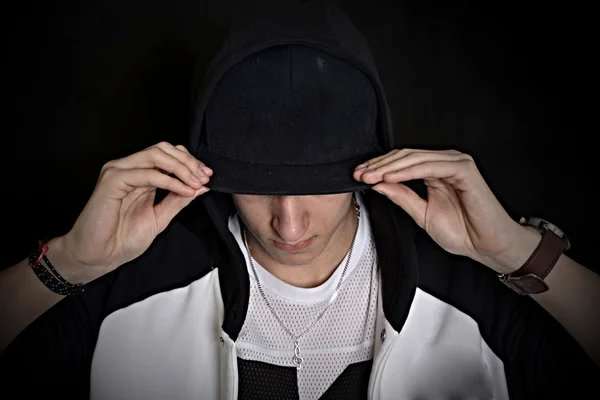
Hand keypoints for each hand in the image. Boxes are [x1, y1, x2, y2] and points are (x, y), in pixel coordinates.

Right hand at [60, 142, 211, 278]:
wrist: (100, 256)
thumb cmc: (123, 238)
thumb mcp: (161, 216)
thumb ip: (179, 199)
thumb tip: (202, 185)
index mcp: (140, 175)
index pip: (168, 154)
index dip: (190, 161)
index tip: (208, 176)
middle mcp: (128, 168)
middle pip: (163, 149)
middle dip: (188, 162)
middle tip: (204, 177)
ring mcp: (118, 172)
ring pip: (155, 155)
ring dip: (181, 168)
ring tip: (195, 183)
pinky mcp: (112, 181)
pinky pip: (146, 174)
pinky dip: (168, 180)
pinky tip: (183, 190)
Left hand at [354, 149, 523, 273]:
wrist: (487, 245)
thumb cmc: (462, 231)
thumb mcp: (421, 214)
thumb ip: (402, 196)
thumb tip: (377, 184)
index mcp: (434, 171)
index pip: (401, 162)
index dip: (378, 167)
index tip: (358, 176)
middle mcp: (444, 163)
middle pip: (405, 156)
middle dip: (379, 165)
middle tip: (359, 174)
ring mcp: (455, 163)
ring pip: (415, 158)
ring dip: (389, 167)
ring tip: (370, 176)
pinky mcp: (464, 169)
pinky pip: (431, 166)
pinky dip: (409, 171)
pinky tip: (391, 178)